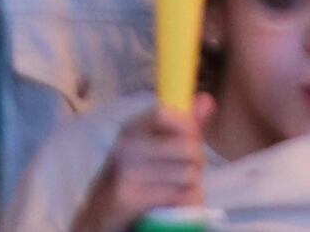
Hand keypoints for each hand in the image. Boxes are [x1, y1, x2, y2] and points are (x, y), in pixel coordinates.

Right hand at [71, 107, 212, 231]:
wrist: (101, 210)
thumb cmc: (134, 174)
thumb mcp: (153, 146)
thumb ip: (182, 125)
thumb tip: (207, 99)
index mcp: (132, 128)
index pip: (164, 113)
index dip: (188, 126)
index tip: (193, 139)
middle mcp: (127, 146)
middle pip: (186, 147)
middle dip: (197, 162)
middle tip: (190, 171)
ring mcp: (127, 172)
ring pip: (187, 174)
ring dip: (193, 185)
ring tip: (182, 188)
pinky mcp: (130, 198)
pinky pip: (177, 196)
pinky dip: (185, 201)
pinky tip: (177, 202)